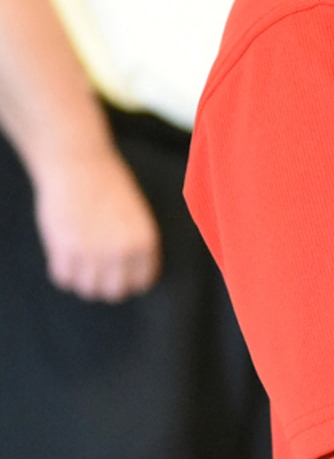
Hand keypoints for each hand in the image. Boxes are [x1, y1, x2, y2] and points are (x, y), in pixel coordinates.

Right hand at [33, 142, 159, 301]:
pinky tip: (65, 255)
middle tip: (97, 271)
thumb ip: (136, 245)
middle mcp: (121, 251)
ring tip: (80, 261)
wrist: (80, 165)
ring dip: (83, 280)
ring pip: (87, 289)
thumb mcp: (137, 215)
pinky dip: (63, 271)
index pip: (142, 282)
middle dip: (105, 285)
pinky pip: (63, 279)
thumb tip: (131, 274)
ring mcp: (92, 252)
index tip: (119, 274)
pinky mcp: (64, 248)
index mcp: (145, 242)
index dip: (129, 280)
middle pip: (114, 293)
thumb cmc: (110, 186)